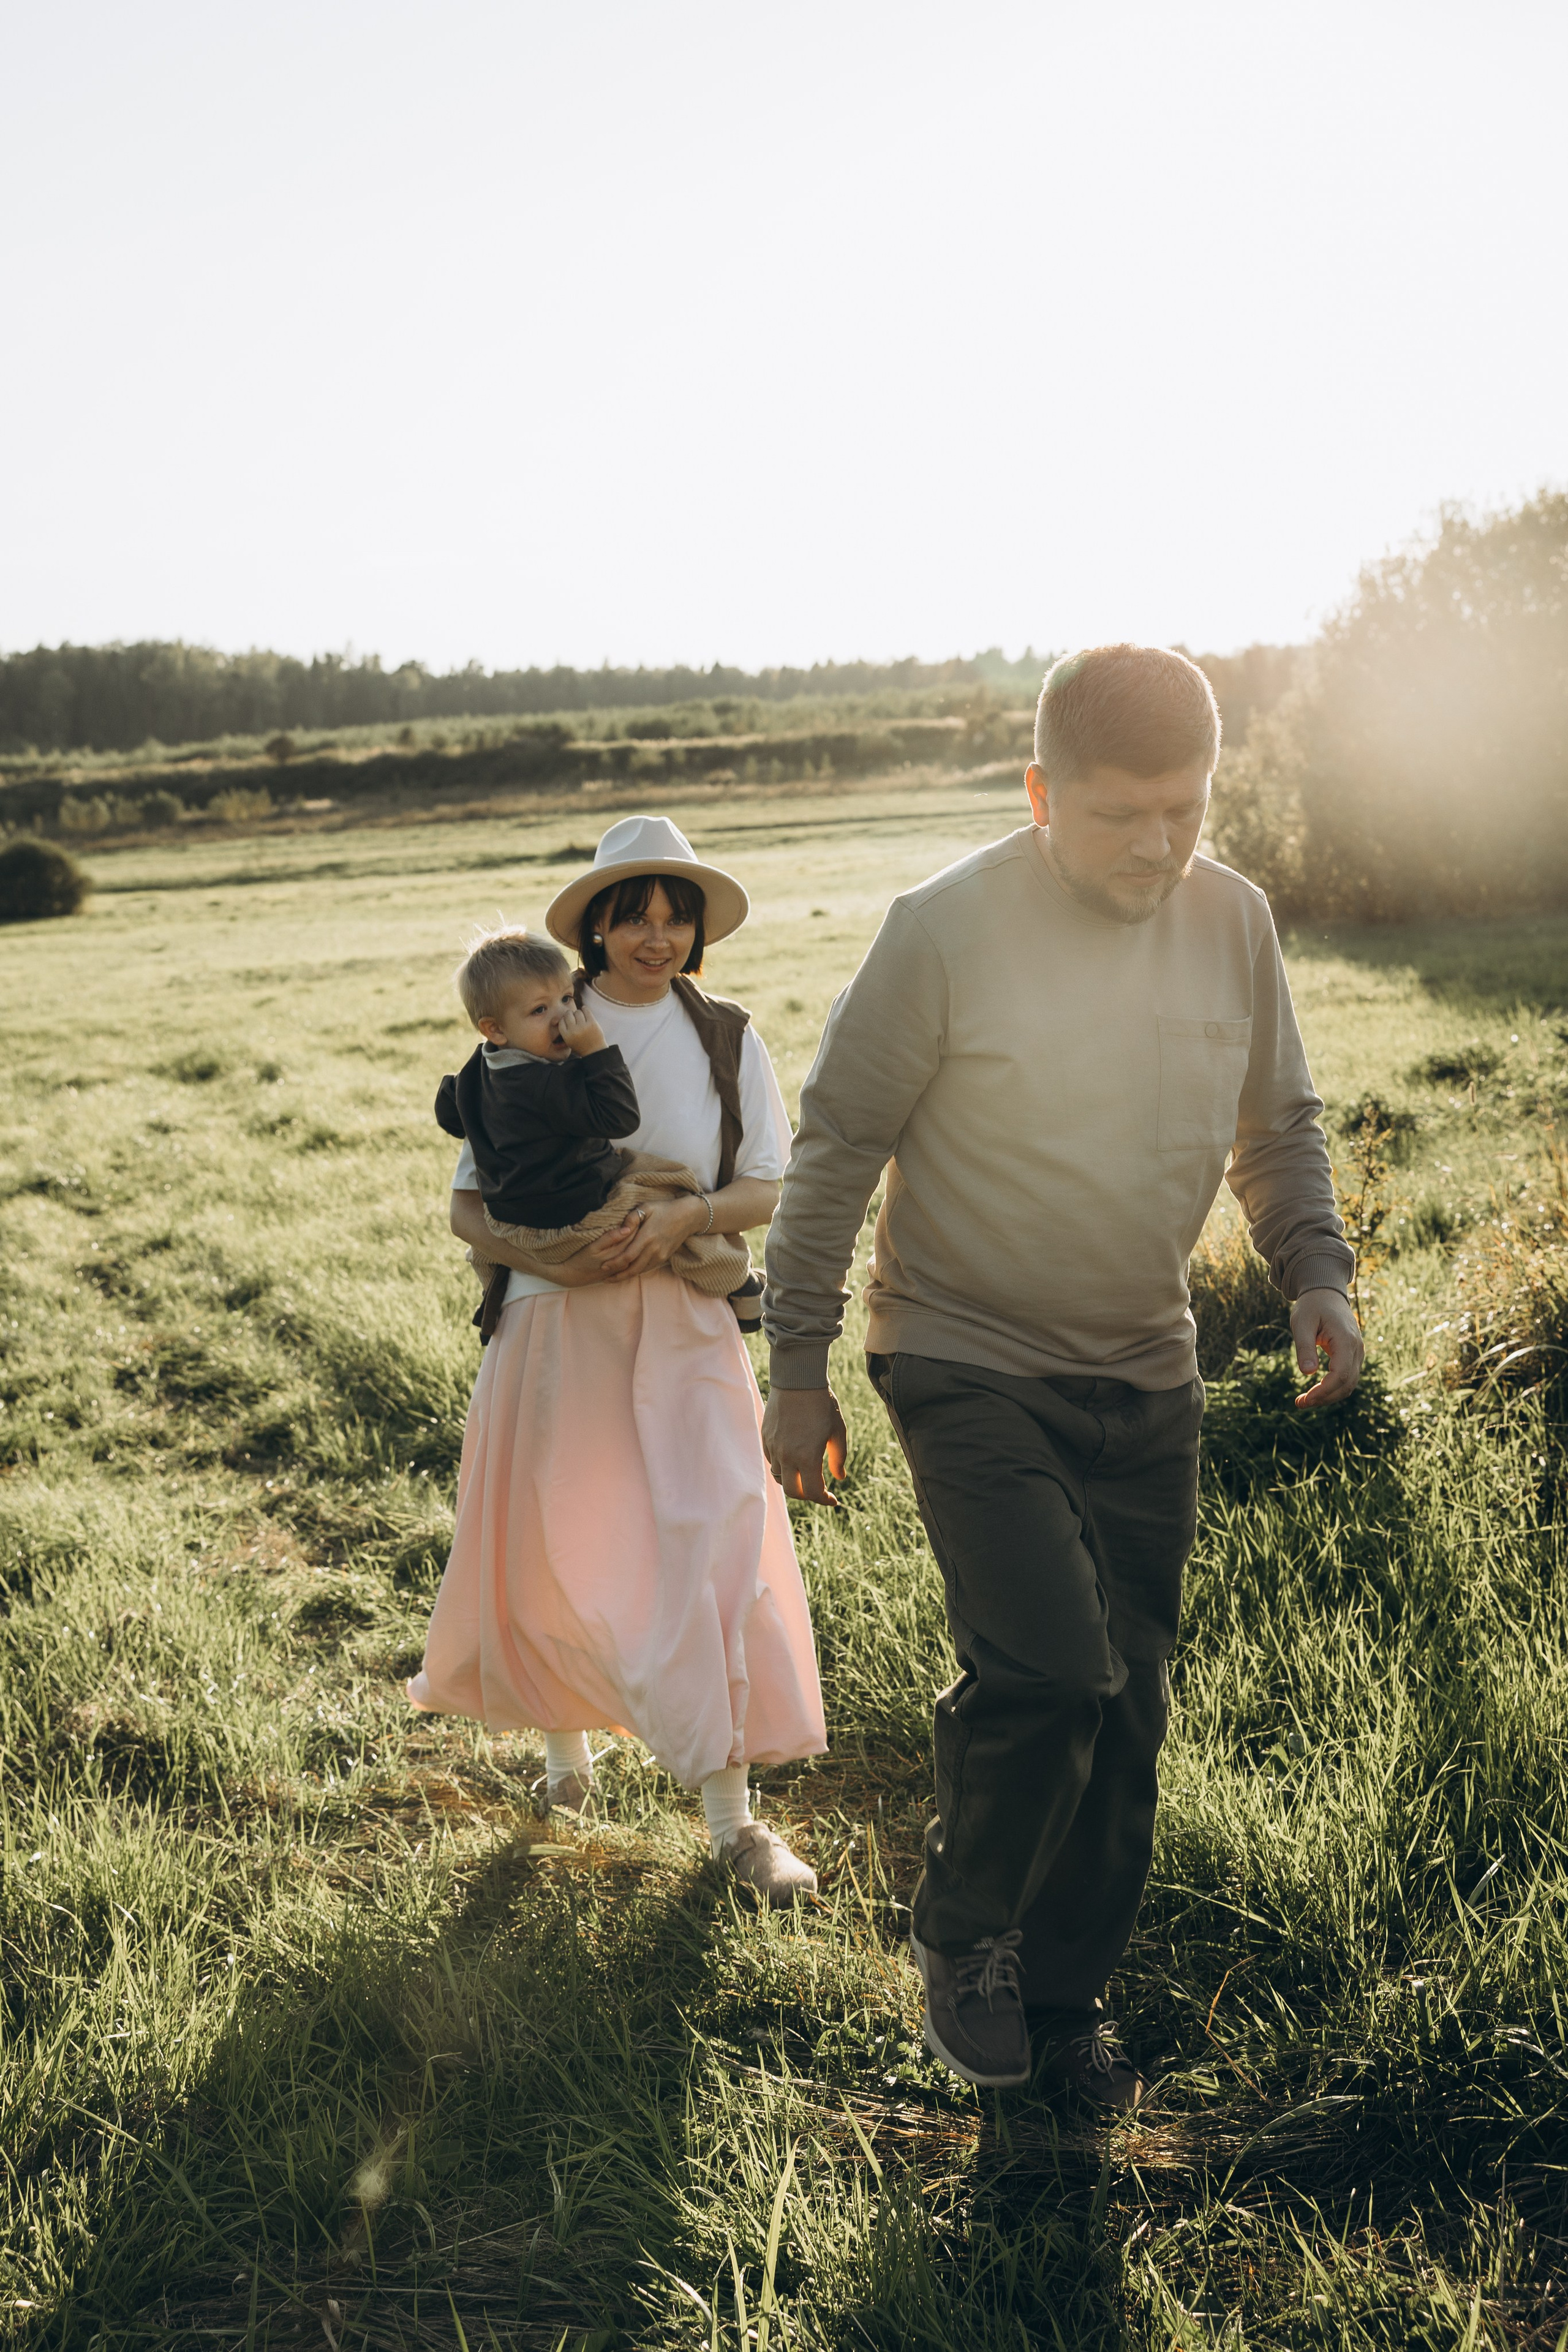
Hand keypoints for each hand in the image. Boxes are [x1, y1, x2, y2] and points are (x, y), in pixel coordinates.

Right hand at [556, 1001, 606, 1055]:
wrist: (595, 1051)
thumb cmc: (580, 1046)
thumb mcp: (568, 1041)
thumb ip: (564, 1031)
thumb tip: (555, 1019)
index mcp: (566, 1036)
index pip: (561, 1021)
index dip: (564, 1019)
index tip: (568, 1020)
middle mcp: (573, 1031)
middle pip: (568, 1014)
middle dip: (570, 1014)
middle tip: (574, 1017)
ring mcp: (583, 1027)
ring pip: (577, 1012)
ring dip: (578, 1013)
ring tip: (581, 1017)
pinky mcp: (592, 1023)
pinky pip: (586, 1010)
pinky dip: (585, 1009)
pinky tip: (584, 1010)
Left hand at [593, 1194, 705, 1280]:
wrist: (688, 1216)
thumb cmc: (665, 1209)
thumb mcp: (647, 1207)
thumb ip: (632, 1218)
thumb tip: (621, 1230)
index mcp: (647, 1237)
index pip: (627, 1256)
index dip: (614, 1263)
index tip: (603, 1266)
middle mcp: (654, 1250)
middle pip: (633, 1268)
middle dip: (618, 1275)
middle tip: (604, 1278)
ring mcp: (661, 1255)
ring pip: (640, 1270)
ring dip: (626, 1276)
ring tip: (613, 1278)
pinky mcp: (665, 1257)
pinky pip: (648, 1268)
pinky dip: (637, 1272)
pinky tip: (628, 1272)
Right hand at [762, 1385, 847, 1508]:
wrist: (797, 1379)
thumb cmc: (822, 1404)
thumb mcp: (838, 1431)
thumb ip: (839, 1458)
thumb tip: (840, 1477)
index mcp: (808, 1457)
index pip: (813, 1492)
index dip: (824, 1500)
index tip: (833, 1499)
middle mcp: (787, 1456)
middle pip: (792, 1492)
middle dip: (807, 1495)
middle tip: (818, 1489)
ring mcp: (774, 1447)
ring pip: (779, 1477)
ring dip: (793, 1480)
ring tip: (805, 1472)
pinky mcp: (766, 1438)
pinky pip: (772, 1461)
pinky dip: (783, 1466)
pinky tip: (794, 1457)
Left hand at [1291, 1287, 1364, 1407]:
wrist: (1326, 1294)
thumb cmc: (1312, 1306)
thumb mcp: (1302, 1323)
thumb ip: (1305, 1347)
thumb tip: (1308, 1373)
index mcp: (1346, 1340)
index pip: (1341, 1375)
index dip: (1324, 1391)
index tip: (1305, 1399)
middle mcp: (1357, 1349)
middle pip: (1347, 1384)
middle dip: (1325, 1398)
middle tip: (1300, 1403)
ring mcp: (1357, 1353)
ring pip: (1349, 1384)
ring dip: (1329, 1396)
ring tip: (1305, 1400)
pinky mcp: (1352, 1355)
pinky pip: (1347, 1378)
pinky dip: (1333, 1388)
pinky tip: (1315, 1391)